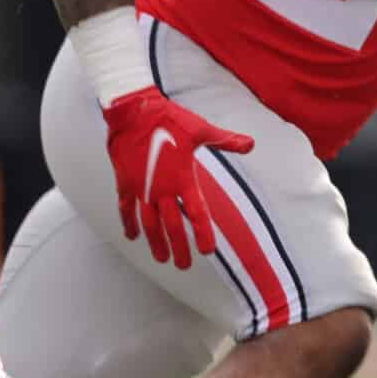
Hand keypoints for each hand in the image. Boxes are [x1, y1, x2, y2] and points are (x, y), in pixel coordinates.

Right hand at [100, 87, 254, 269]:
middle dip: (178, 247)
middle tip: (183, 266)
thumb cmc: (169, 119)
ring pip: (148, 222)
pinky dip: (128, 223)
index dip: (202, 234)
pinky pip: (125, 208)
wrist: (132, 111)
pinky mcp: (125, 182)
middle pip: (171, 225)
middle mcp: (162, 188)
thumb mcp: (201, 129)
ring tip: (161, 259)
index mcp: (183, 178)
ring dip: (154, 242)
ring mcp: (141, 187)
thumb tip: (251, 144)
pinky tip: (131, 237)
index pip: (196, 213)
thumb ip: (226, 141)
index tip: (207, 251)